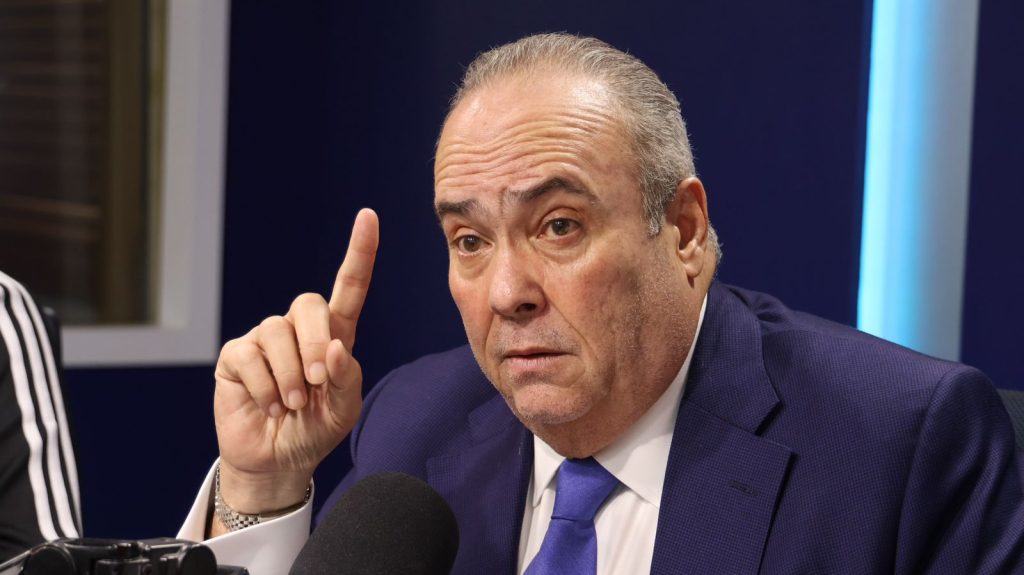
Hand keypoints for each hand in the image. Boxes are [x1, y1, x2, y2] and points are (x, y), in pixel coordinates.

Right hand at [211, 208, 378, 527]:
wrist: (278, 462)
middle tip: (317, 382)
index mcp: (334, 334)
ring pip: (277, 334)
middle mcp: (298, 329)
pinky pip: (249, 357)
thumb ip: (346, 379)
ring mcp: (264, 340)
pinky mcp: (235, 356)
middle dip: (315, 343)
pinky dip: (265, 388)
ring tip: (292, 405)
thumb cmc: (315, 429)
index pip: (350, 286)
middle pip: (308, 304)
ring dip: (290, 377)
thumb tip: (333, 347)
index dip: (359, 252)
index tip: (368, 217)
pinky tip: (269, 405)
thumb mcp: (343, 411)